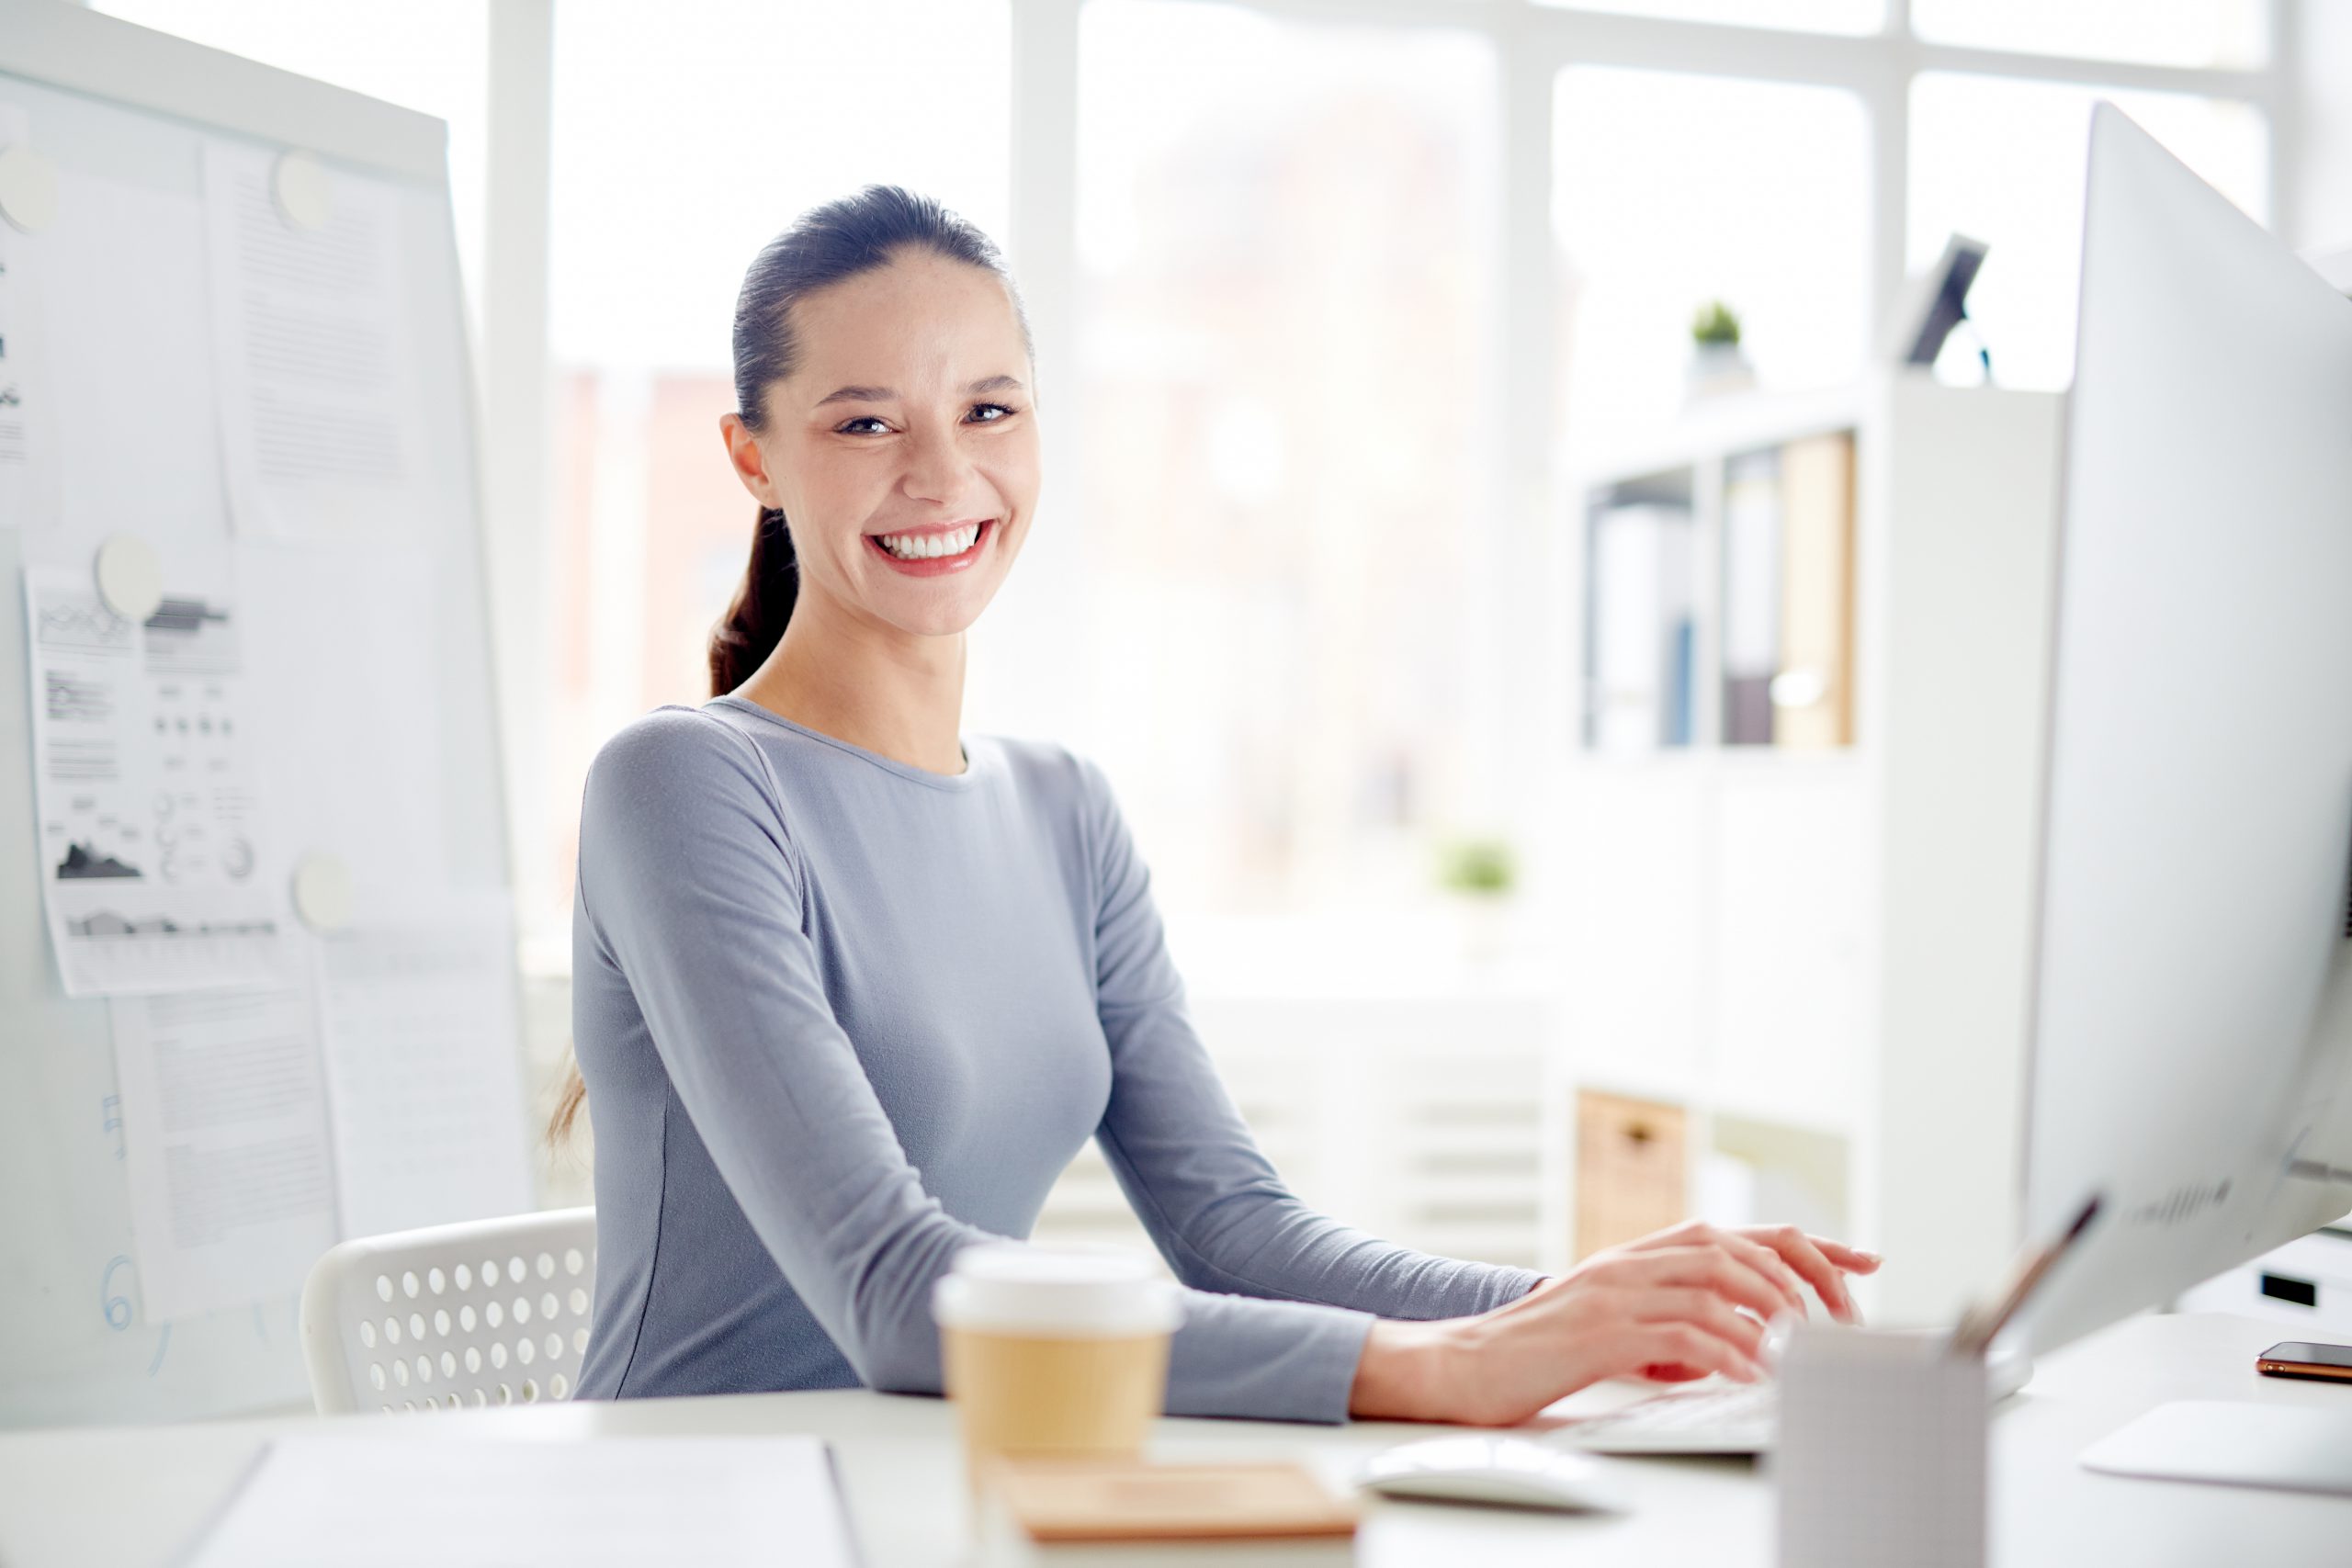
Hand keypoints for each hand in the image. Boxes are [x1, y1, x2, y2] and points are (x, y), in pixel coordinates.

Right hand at [1349, 1222, 1883, 1425]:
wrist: (1467, 1362)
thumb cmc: (1543, 1351)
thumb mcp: (1622, 1325)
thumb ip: (1677, 1322)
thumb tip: (1742, 1343)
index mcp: (1645, 1254)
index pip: (1744, 1234)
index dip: (1812, 1246)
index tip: (1866, 1262)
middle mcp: (1636, 1259)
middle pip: (1742, 1249)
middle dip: (1806, 1283)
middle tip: (1840, 1326)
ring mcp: (1617, 1288)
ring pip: (1718, 1281)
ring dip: (1773, 1315)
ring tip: (1803, 1350)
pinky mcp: (1602, 1326)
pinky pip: (1681, 1330)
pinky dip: (1729, 1350)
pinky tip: (1753, 1372)